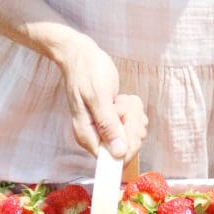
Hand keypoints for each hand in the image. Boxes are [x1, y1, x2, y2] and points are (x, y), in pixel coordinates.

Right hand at [53, 30, 147, 160]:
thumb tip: (118, 154)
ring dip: (132, 114)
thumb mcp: (98, 96)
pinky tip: (122, 99)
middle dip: (131, 123)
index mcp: (88, 136)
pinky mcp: (112, 121)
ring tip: (118, 98)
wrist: (80, 55)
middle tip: (119, 103)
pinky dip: (133, 110)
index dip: (128, 142)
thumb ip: (108, 126)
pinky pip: (132, 124)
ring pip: (133, 134)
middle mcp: (96, 137)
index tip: (126, 119)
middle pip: (127, 147)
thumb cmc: (87, 72)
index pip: (115, 158)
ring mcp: (104, 129)